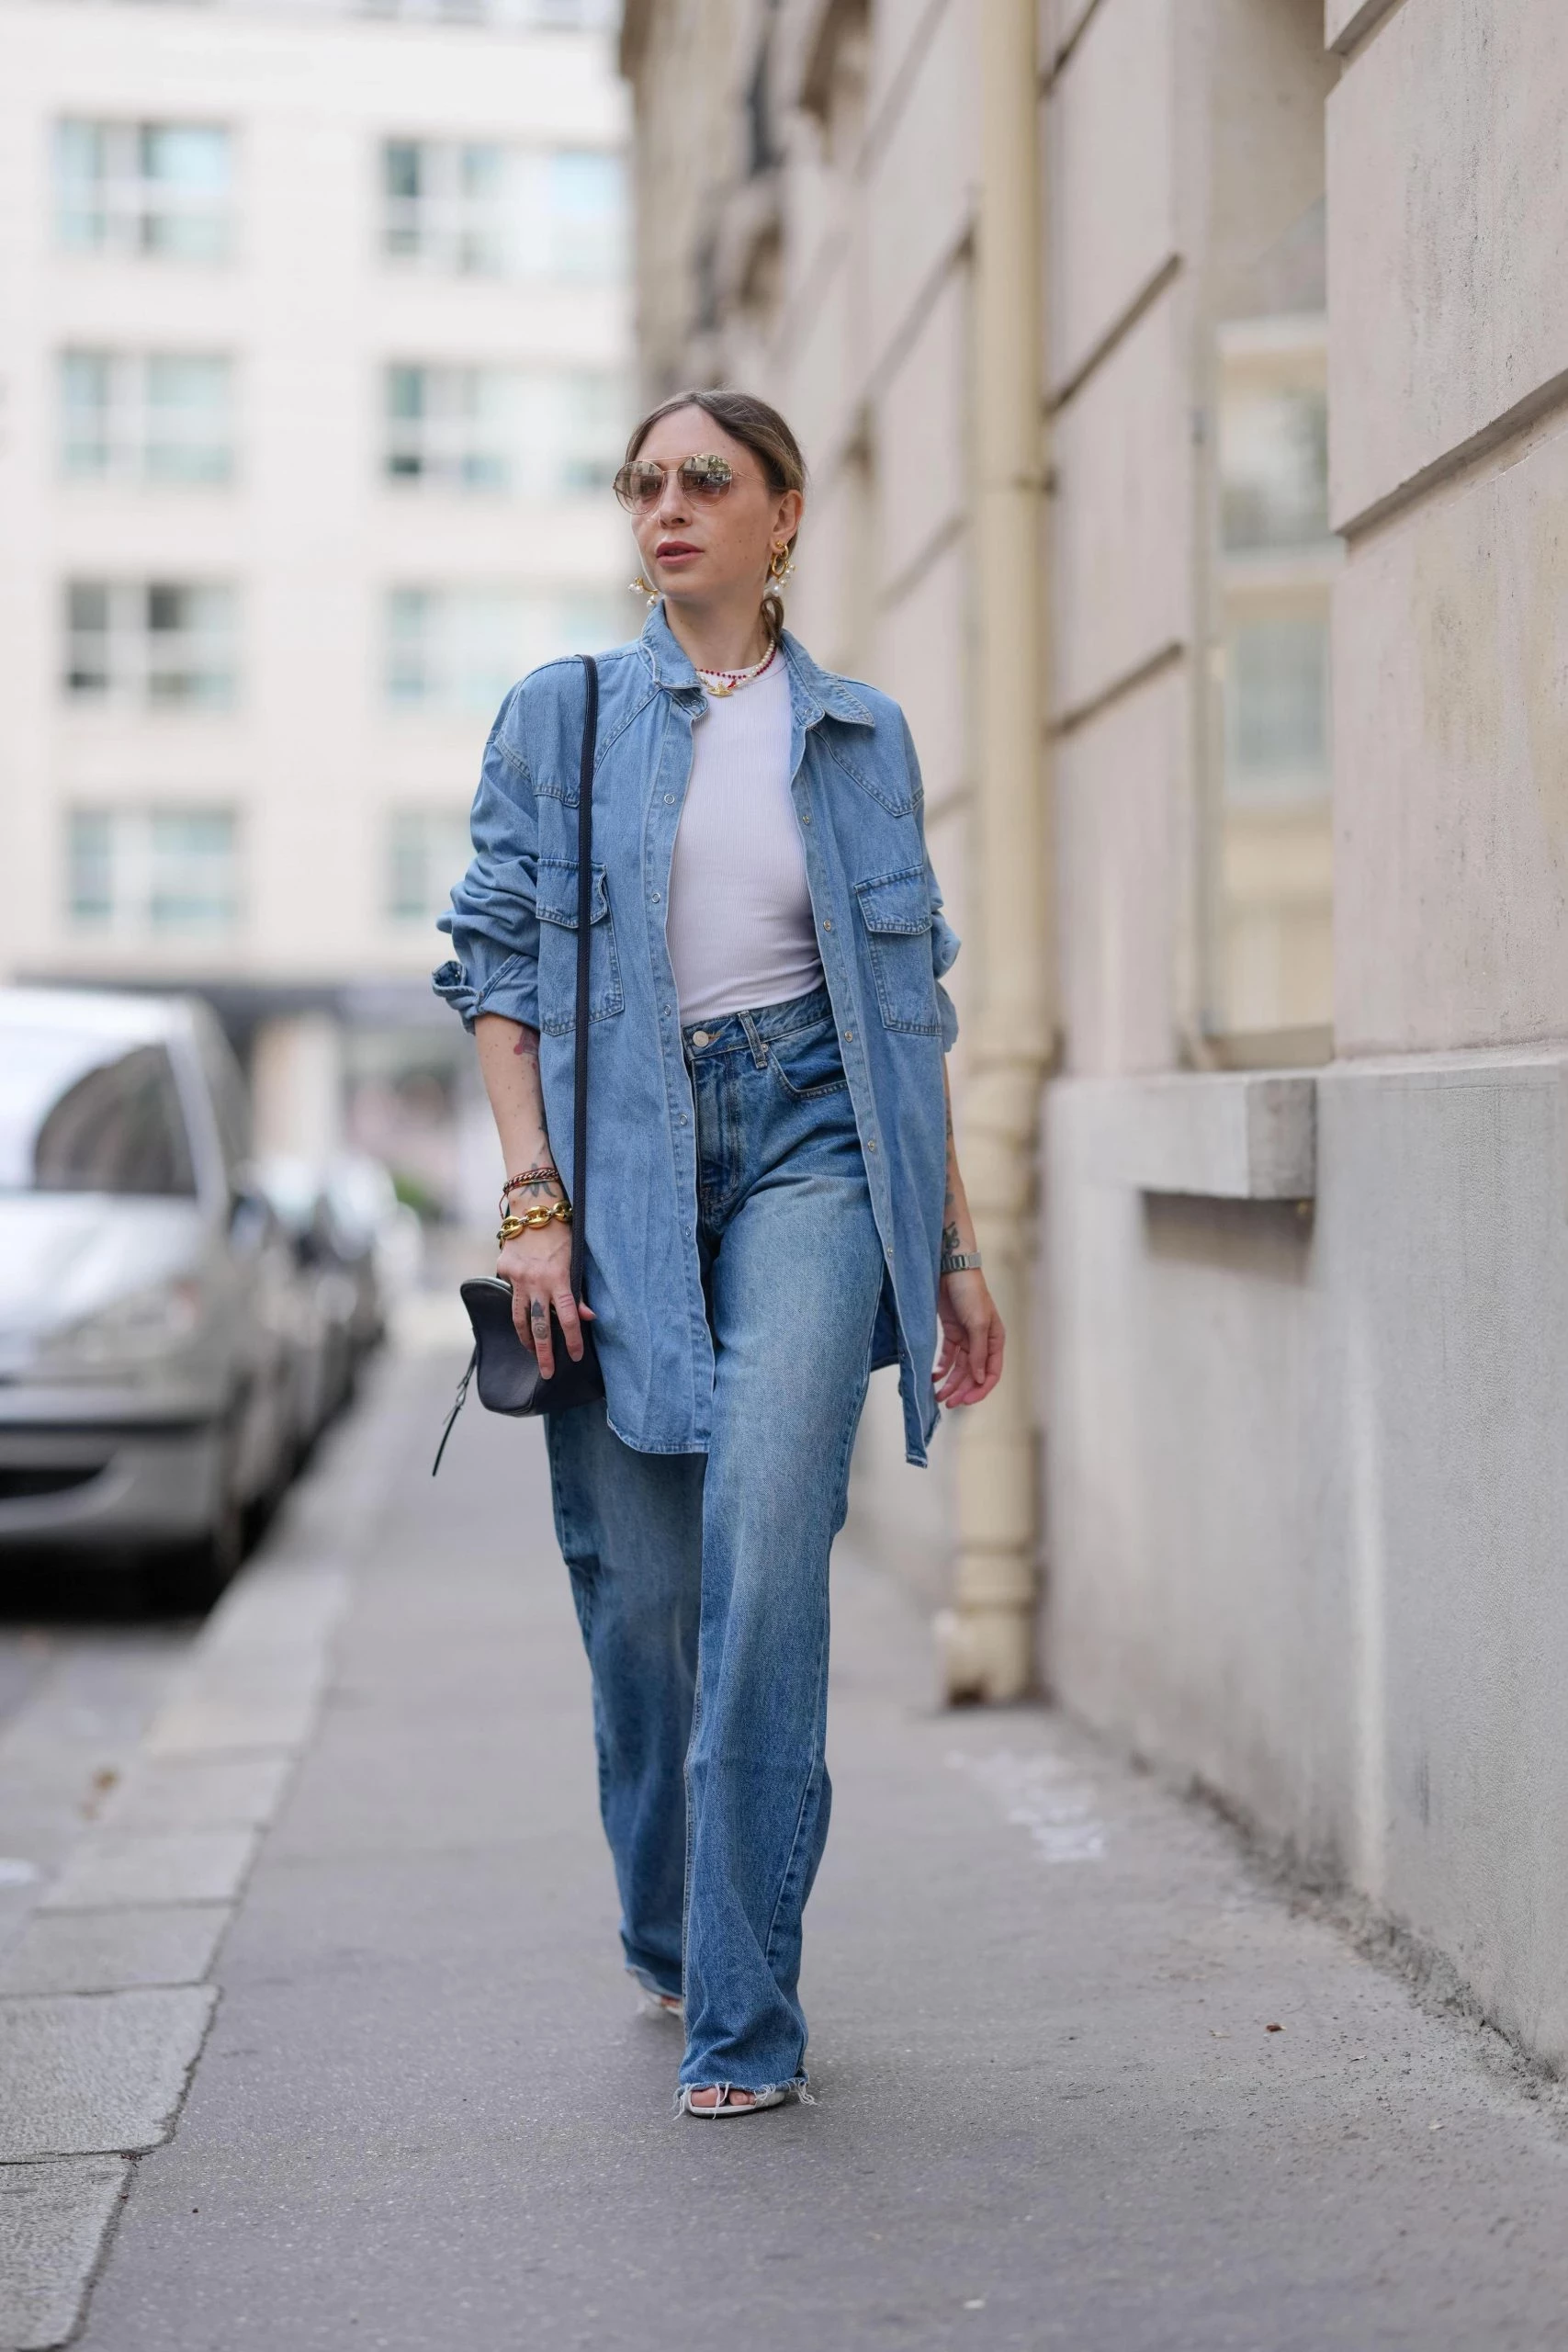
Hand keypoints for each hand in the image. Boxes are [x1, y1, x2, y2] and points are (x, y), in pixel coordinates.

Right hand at [496, 1225, 594, 1380]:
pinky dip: (517, 1302)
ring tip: (531, 1350)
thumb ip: (579, 1290)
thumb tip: (588, 1318)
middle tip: (547, 1373)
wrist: (534, 1208)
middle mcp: (536, 1282)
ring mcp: (517, 1278)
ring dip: (526, 1337)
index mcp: (559, 1278)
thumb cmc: (562, 1232)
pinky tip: (522, 1309)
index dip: (572, 1340)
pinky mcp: (504, 1270)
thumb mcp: (576, 1259)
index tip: (574, 1357)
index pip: (568, 1318)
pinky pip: (511, 1293)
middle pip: (539, 1326)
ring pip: (519, 1317)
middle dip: (543, 1353)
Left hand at [935, 1269, 1003, 1407]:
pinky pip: (948, 1357)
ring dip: (950, 1383)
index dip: (979, 1389)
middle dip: (961, 1389)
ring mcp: (966, 1338)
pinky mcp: (951, 1332)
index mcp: (996, 1340)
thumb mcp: (977, 1323)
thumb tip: (979, 1378)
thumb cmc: (969, 1292)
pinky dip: (941, 1368)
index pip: (991, 1373)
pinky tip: (933, 1377)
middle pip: (973, 1374)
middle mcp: (982, 1342)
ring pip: (959, 1368)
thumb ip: (978, 1352)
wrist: (950, 1268)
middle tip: (947, 1403)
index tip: (965, 1401)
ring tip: (937, 1396)